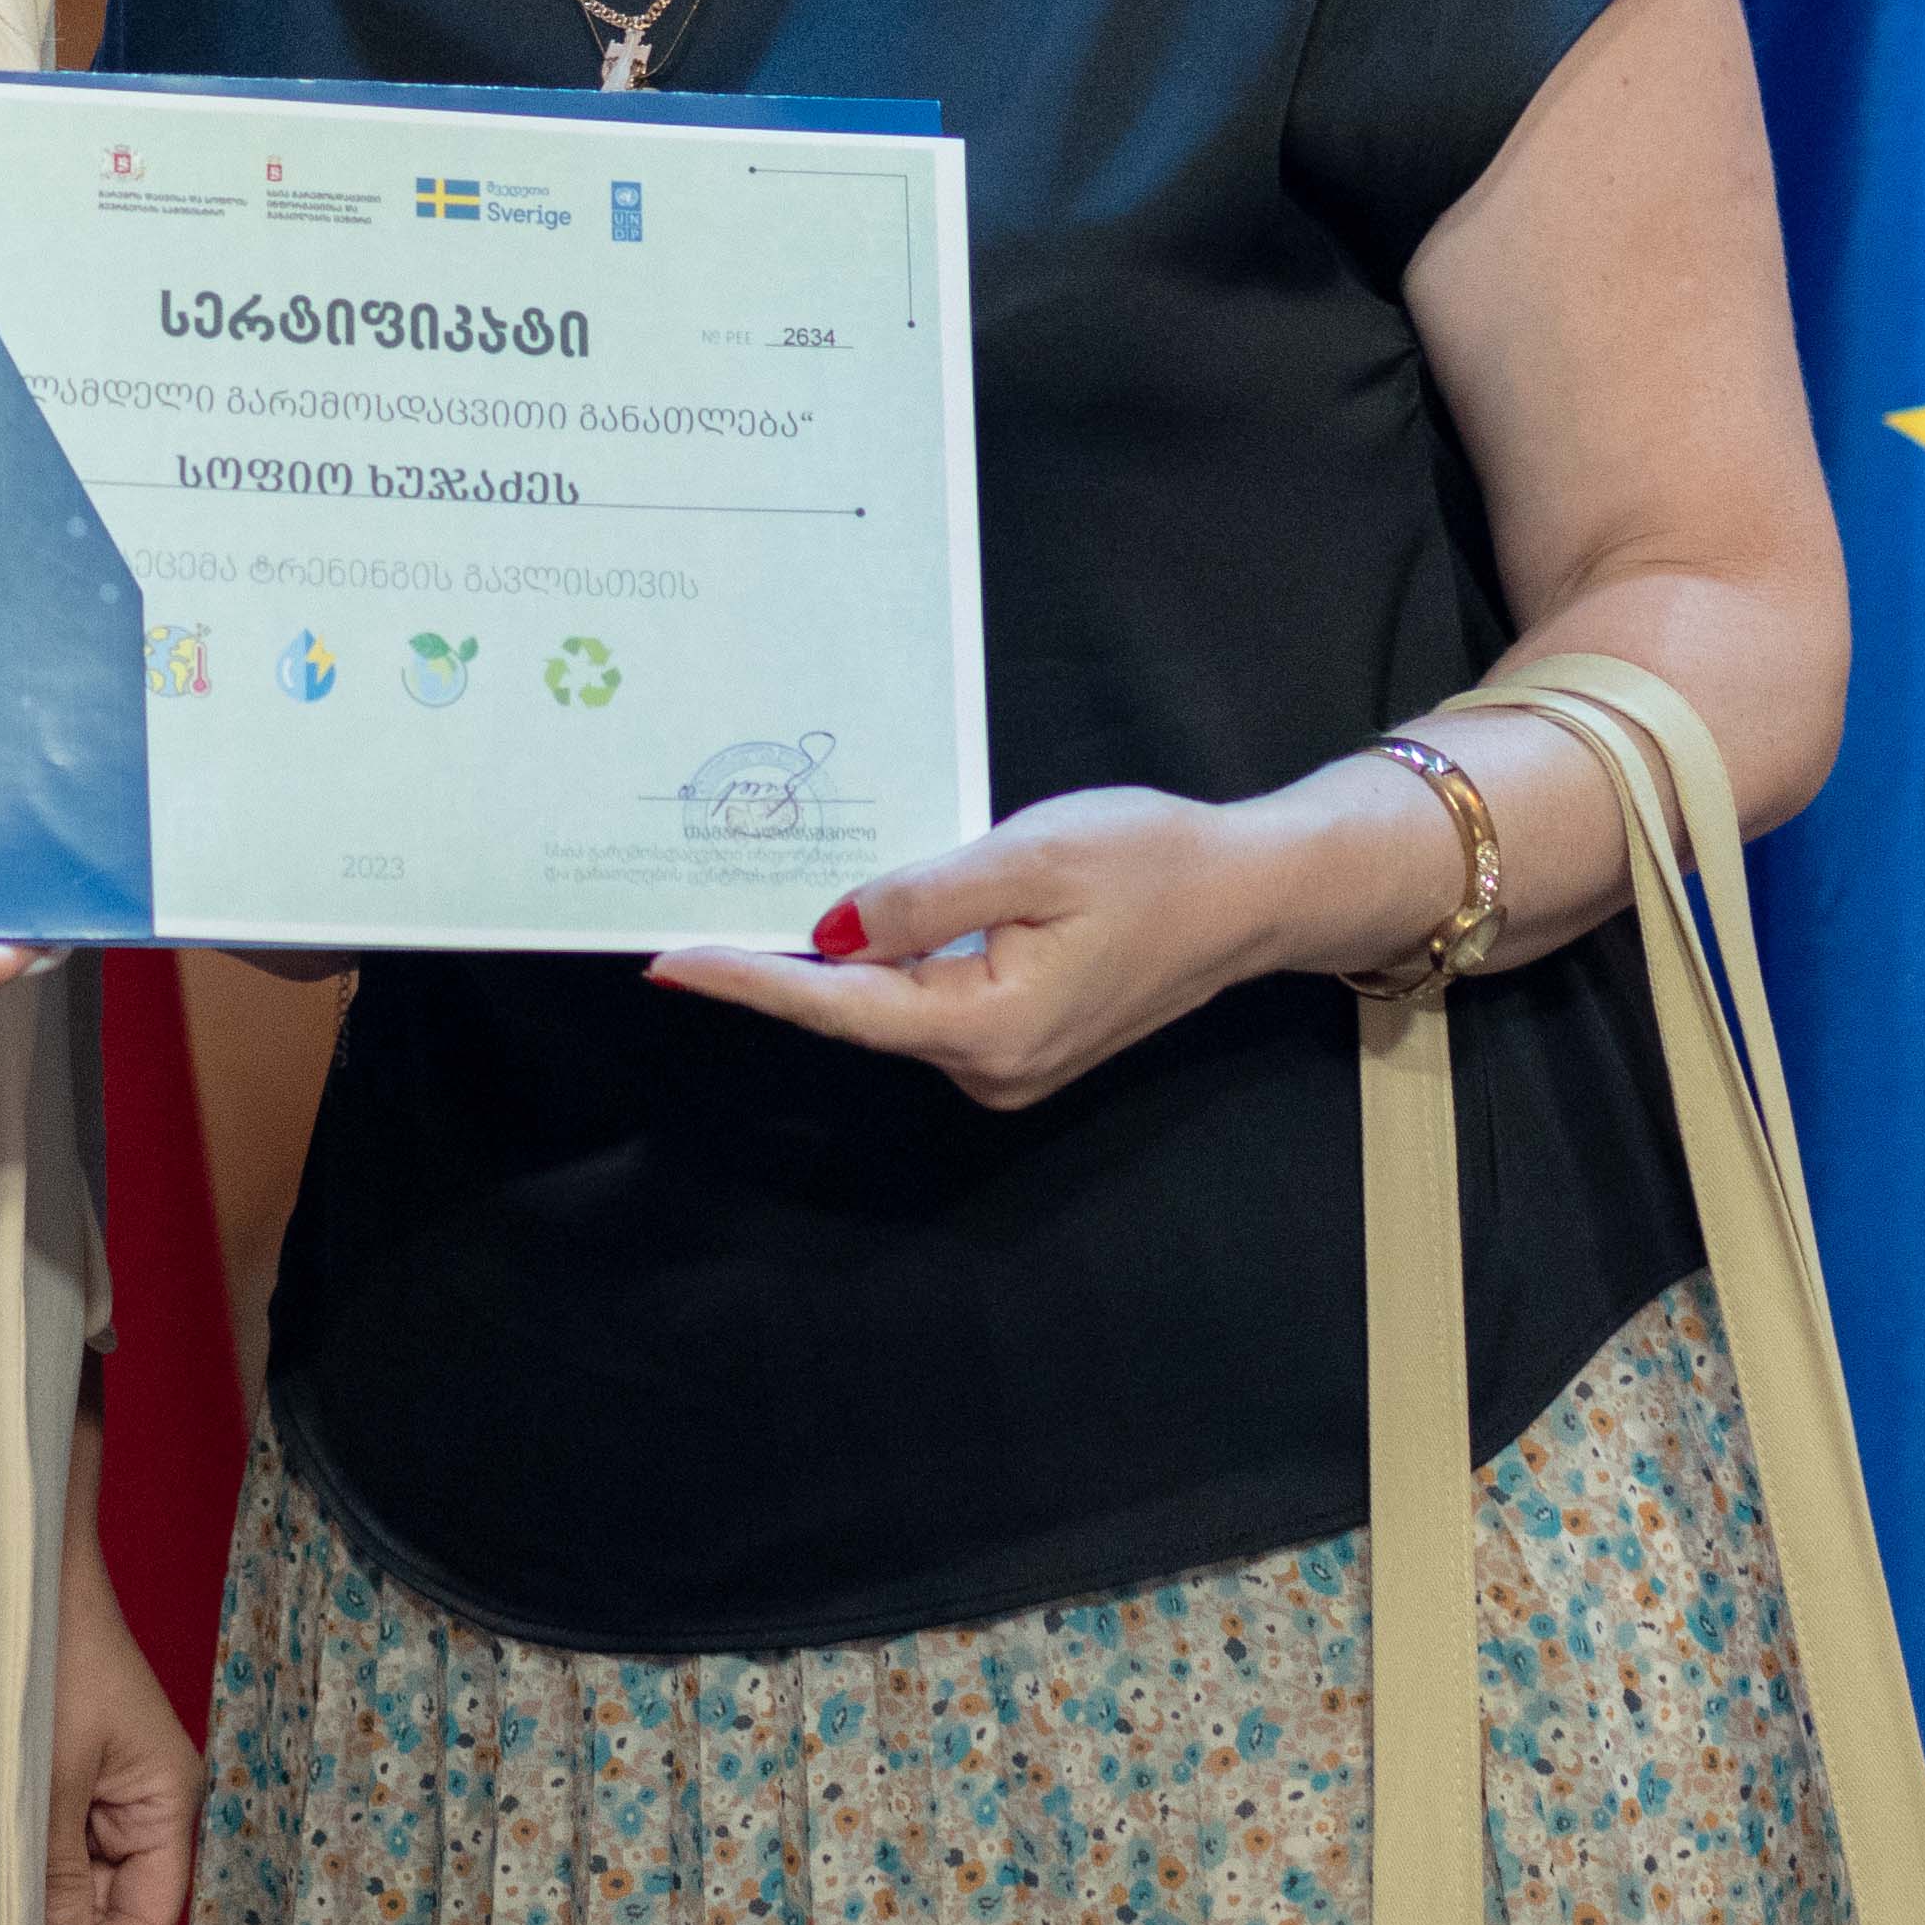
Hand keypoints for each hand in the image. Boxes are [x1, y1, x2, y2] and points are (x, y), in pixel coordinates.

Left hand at [42, 1527, 197, 1924]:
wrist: (28, 1572)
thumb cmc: (52, 1660)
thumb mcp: (49, 1782)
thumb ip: (59, 1881)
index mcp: (171, 1805)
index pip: (146, 1921)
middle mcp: (153, 1805)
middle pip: (119, 1911)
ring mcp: (115, 1792)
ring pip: (87, 1887)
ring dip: (46, 1920)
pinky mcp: (79, 1778)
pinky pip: (65, 1852)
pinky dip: (36, 1882)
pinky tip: (0, 1903)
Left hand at [644, 782, 1342, 1110]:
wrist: (1252, 896)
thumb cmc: (1154, 863)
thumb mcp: (1030, 857)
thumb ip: (924, 899)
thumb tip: (830, 931)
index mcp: (987, 1027)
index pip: (838, 1006)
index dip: (750, 979)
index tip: (671, 960)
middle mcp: (988, 1068)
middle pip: (858, 1011)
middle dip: (787, 958)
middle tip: (704, 904)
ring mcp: (1005, 1067)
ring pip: (893, 1007)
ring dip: (846, 957)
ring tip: (784, 892)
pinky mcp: (1019, 1045)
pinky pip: (931, 1003)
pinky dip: (896, 964)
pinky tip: (872, 917)